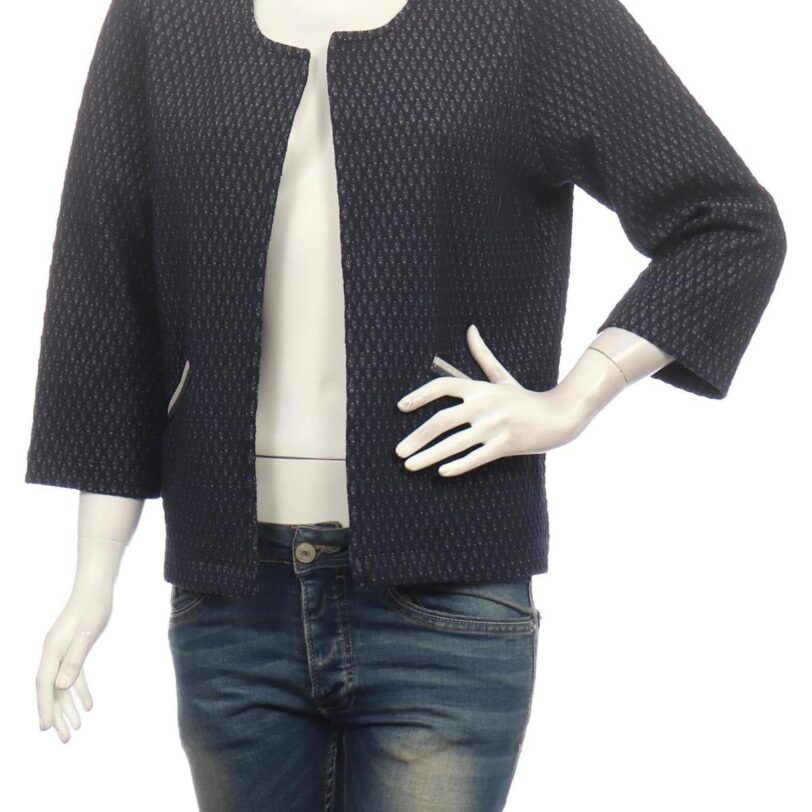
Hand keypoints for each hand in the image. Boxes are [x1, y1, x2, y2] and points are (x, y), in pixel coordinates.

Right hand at [35, 584, 112, 741]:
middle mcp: (53, 652)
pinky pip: (74, 675)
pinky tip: (89, 705)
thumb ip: (74, 659)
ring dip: (68, 707)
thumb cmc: (93, 607)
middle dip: (56, 715)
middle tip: (64, 738)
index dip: (45, 706)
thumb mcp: (87, 633)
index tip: (45, 727)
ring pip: (62, 685)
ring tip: (76, 728)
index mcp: (52, 649)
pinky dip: (80, 690)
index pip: (44, 684)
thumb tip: (61, 686)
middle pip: (51, 689)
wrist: (96, 586)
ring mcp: (62, 651)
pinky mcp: (73, 648)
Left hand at [395, 325, 588, 475]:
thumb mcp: (502, 377)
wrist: (559, 416)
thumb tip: (470, 328)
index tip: (400, 407)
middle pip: (441, 420)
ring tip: (409, 465)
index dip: (419, 395)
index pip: (443, 386)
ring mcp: (494, 426)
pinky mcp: (505, 445)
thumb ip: (482, 356)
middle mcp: (483, 406)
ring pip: (454, 444)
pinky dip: (458, 465)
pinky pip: (476, 458)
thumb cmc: (524, 398)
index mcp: (479, 389)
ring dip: (428, 456)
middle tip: (398, 451)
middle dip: (417, 437)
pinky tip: (441, 472)